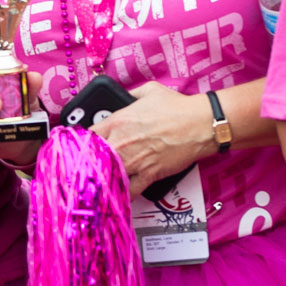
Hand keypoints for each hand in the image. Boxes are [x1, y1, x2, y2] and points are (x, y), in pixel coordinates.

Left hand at [94, 83, 209, 194]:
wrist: (201, 124)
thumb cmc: (177, 107)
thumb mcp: (149, 91)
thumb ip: (131, 94)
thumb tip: (124, 96)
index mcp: (117, 121)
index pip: (87, 136)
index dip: (84, 143)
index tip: (84, 148)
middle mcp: (121, 142)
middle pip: (92, 159)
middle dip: (90, 163)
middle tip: (90, 168)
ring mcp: (134, 160)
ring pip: (108, 176)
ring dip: (104, 179)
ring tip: (101, 183)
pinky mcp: (149, 174)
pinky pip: (130, 191)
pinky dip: (124, 194)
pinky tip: (120, 194)